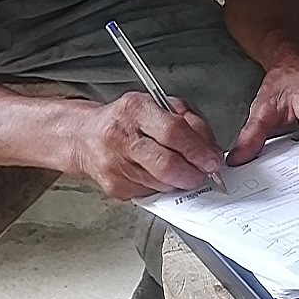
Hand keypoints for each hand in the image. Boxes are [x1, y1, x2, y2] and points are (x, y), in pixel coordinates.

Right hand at [78, 92, 223, 200]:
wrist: (85, 137)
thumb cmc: (126, 120)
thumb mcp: (159, 106)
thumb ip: (188, 121)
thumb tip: (210, 149)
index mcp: (135, 110)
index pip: (173, 131)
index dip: (197, 150)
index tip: (212, 160)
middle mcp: (121, 137)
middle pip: (166, 164)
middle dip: (192, 173)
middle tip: (203, 174)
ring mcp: (115, 165)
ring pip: (161, 183)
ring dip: (180, 182)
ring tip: (183, 172)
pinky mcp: (115, 187)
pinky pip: (151, 192)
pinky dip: (163, 187)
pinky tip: (160, 175)